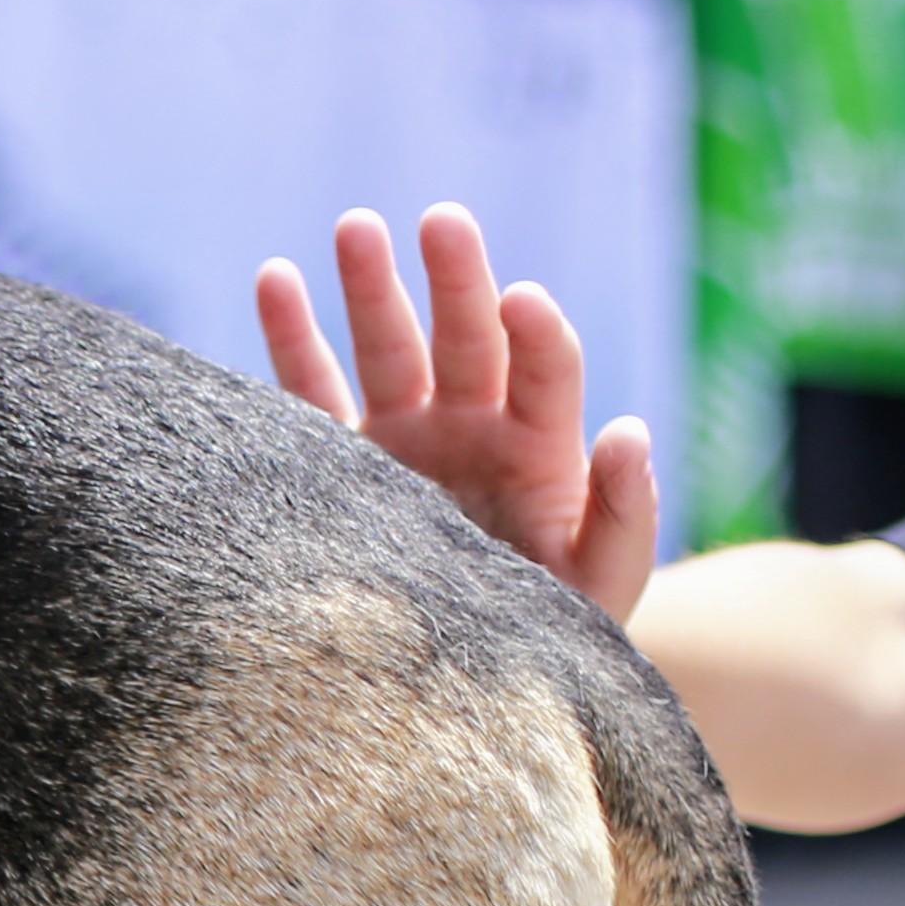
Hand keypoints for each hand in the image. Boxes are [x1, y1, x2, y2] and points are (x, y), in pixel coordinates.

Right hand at [256, 204, 656, 624]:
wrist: (470, 683)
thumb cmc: (550, 635)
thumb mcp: (600, 589)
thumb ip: (624, 518)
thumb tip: (630, 432)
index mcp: (541, 450)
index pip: (546, 371)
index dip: (538, 334)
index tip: (521, 298)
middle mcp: (472, 430)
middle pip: (467, 336)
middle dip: (455, 278)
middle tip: (442, 222)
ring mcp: (405, 441)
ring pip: (387, 349)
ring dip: (371, 285)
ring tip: (355, 226)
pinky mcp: (345, 466)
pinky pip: (312, 393)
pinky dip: (291, 338)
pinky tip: (274, 278)